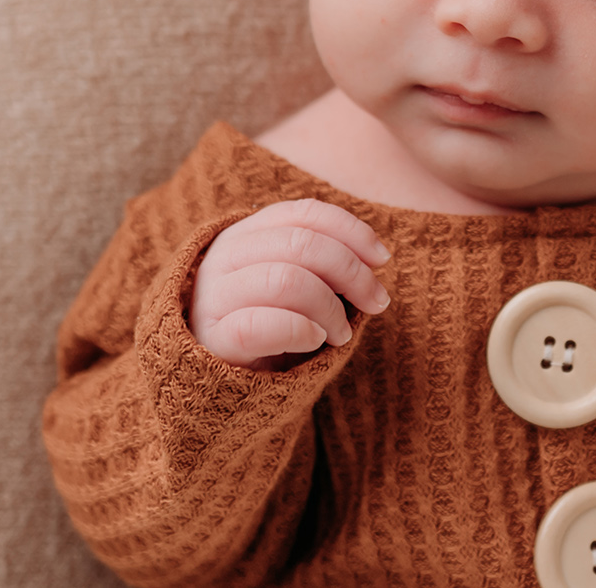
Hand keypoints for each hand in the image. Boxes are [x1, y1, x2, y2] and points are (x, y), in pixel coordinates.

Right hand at [192, 198, 393, 370]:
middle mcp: (226, 256)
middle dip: (351, 271)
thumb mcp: (298, 286)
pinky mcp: (213, 339)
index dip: (351, 230)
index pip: (305, 213)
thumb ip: (325, 264)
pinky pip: (261, 324)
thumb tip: (375, 257)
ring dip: (330, 307)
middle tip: (376, 302)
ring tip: (342, 333)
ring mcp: (213, 296)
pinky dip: (301, 329)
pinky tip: (315, 340)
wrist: (223, 383)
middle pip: (301, 243)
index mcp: (248, 233)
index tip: (382, 259)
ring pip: (285, 280)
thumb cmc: (272, 327)